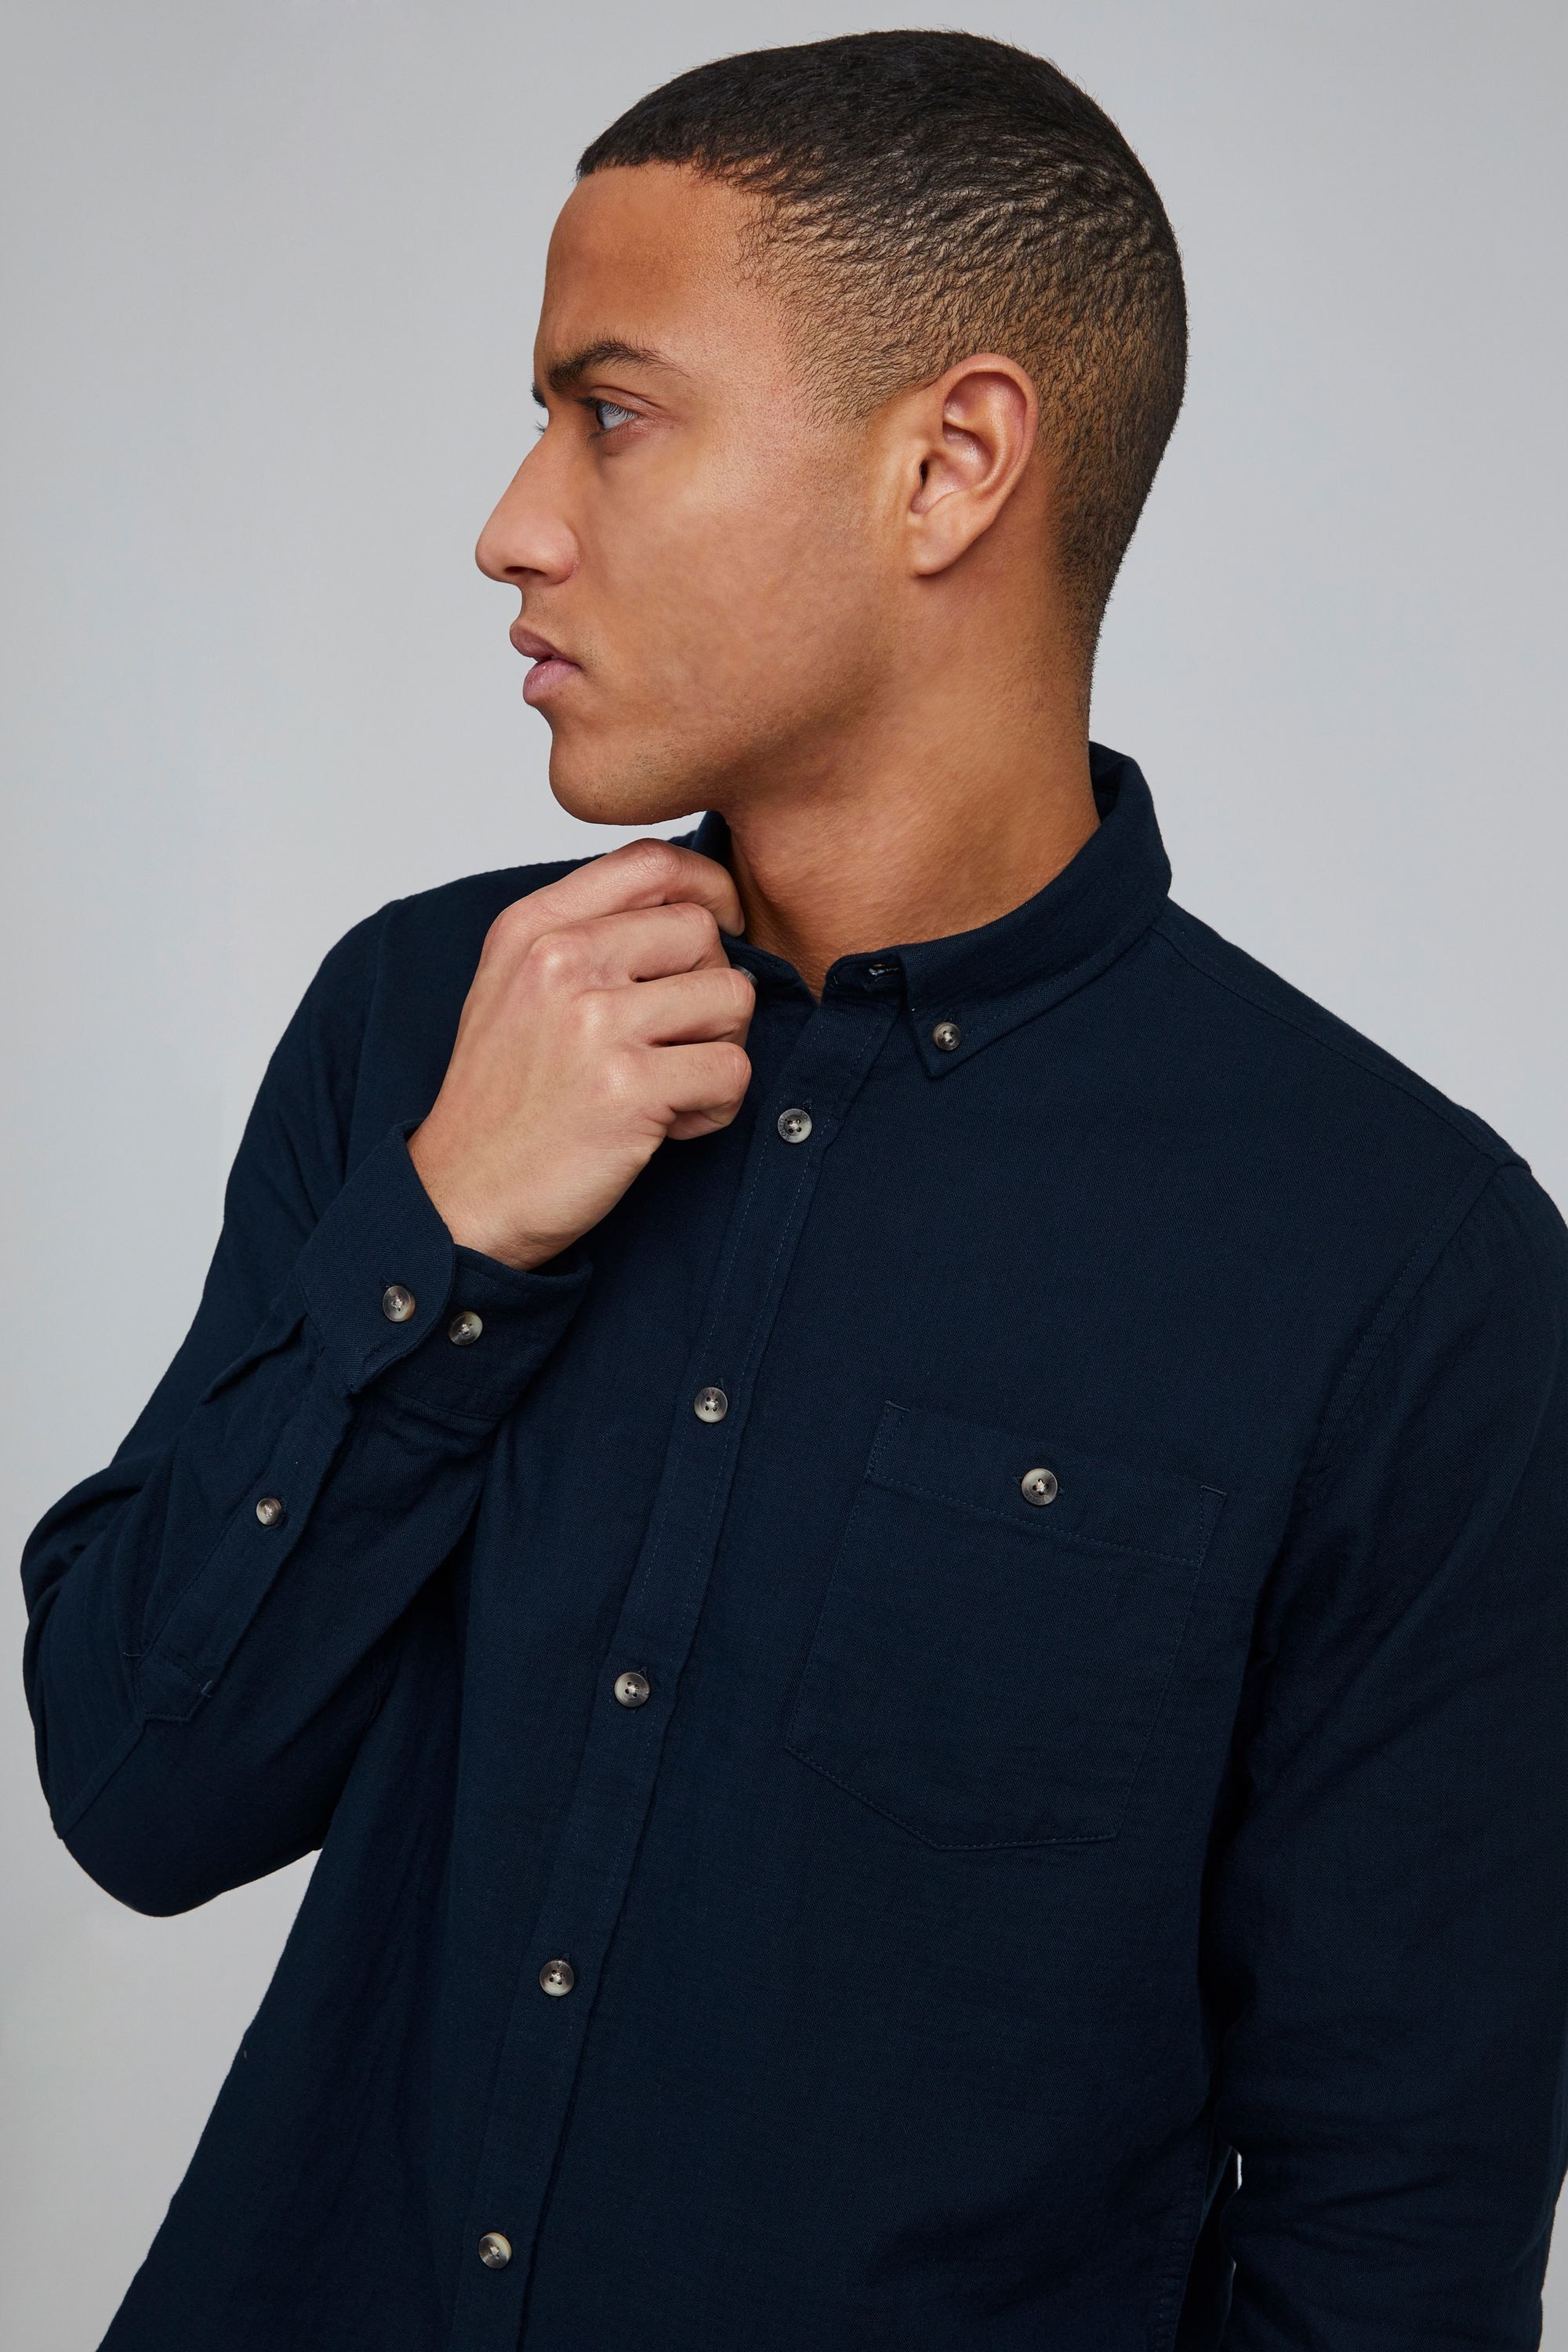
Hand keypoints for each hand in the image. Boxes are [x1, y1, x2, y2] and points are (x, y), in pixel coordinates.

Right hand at [407, 837, 754, 1270]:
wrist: (460, 1197)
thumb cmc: (503, 1098)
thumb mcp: (517, 987)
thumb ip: (588, 933)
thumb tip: (694, 901)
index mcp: (532, 928)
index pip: (651, 862)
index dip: (709, 887)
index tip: (721, 926)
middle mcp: (560, 961)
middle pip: (703, 932)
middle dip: (711, 989)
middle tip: (676, 1042)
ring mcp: (593, 1022)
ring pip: (731, 997)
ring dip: (719, 1048)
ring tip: (669, 1085)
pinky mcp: (628, 1088)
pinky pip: (732, 1070)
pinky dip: (715, 1106)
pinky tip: (668, 1124)